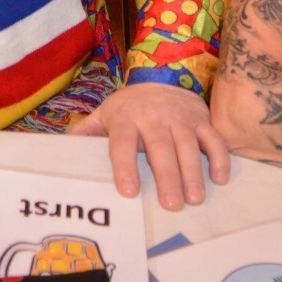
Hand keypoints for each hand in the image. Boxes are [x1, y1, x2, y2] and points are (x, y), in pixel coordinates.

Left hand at [69, 82, 229, 209]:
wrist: (161, 77)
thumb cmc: (129, 109)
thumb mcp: (104, 116)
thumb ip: (85, 134)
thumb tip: (60, 153)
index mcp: (125, 118)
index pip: (123, 143)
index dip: (125, 166)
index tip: (130, 191)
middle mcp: (153, 116)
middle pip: (160, 147)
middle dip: (167, 176)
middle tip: (171, 205)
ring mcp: (179, 117)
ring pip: (189, 145)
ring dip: (193, 173)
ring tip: (194, 199)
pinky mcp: (201, 118)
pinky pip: (214, 138)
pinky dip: (220, 158)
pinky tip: (220, 179)